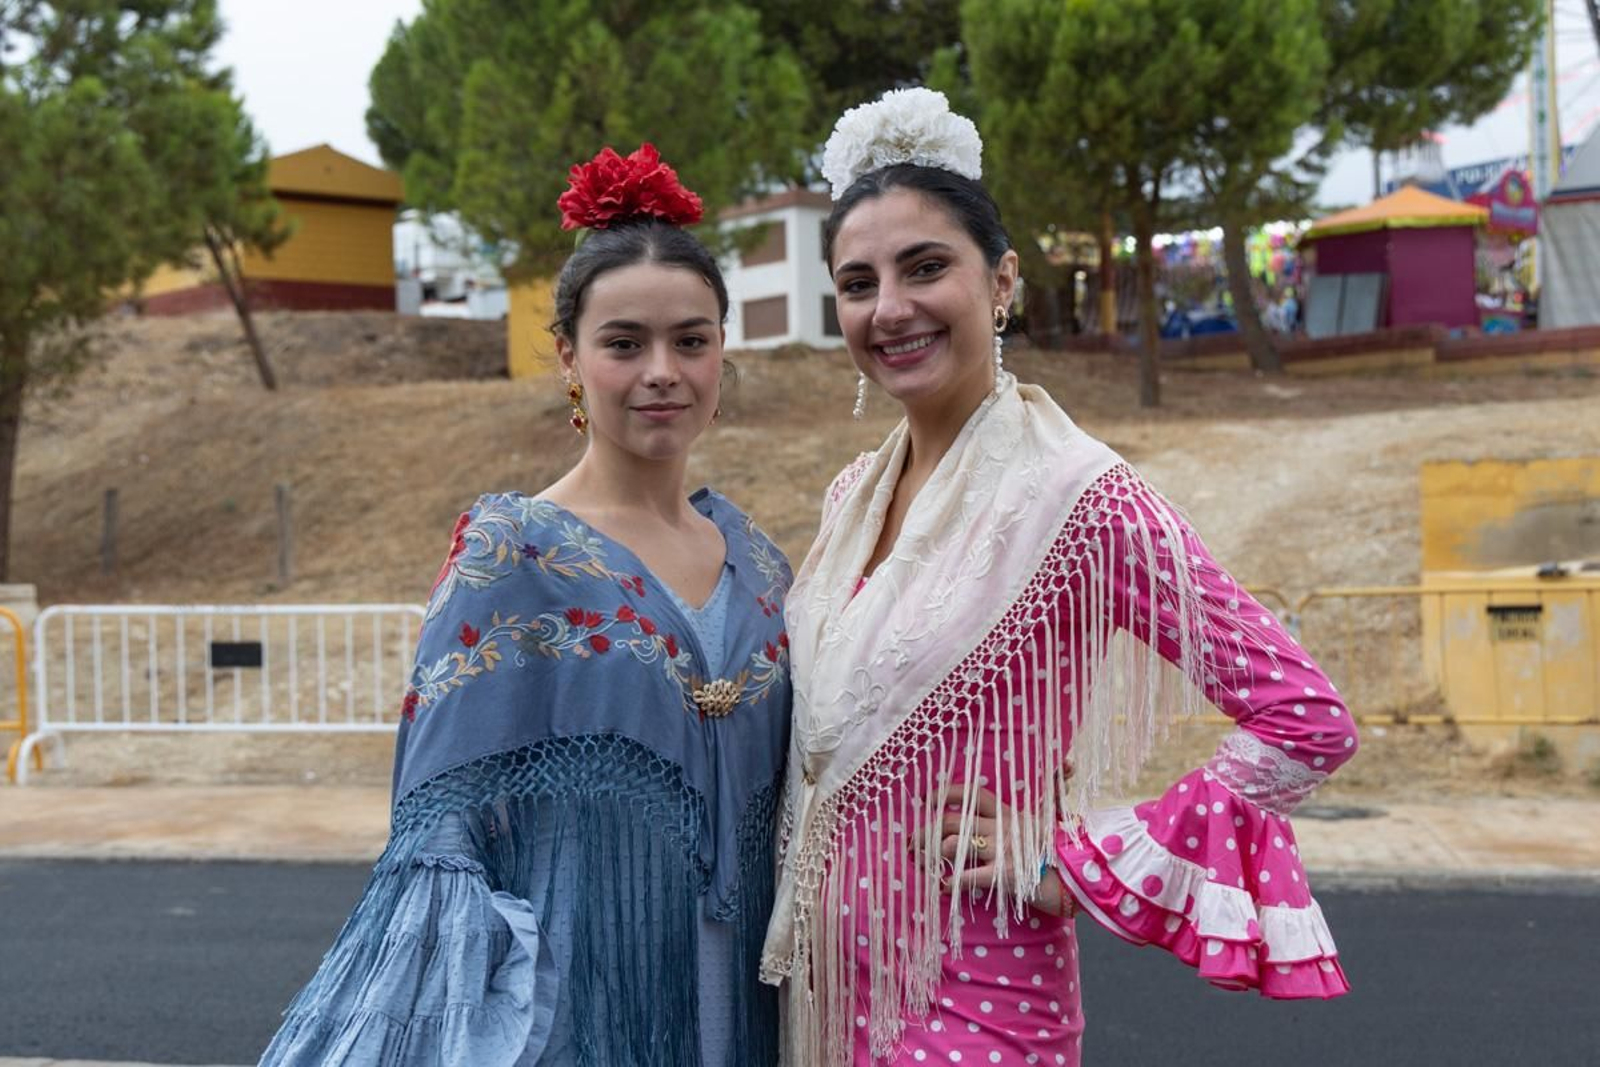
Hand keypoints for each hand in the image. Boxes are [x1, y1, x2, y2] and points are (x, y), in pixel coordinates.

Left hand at [916, 783, 1076, 918]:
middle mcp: (1001, 828)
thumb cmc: (1065, 848)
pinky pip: (969, 876)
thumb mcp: (1055, 814)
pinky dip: (952, 882)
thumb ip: (1054, 789)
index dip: (947, 793)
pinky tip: (943, 886)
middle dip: (926, 831)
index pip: (973, 794)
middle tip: (912, 841)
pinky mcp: (1004, 876)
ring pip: (954, 844)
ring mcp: (1001, 851)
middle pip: (952, 821)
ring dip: (932, 855)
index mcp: (1009, 813)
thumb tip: (1069, 762)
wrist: (1084, 875)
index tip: (928, 799)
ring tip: (921, 863)